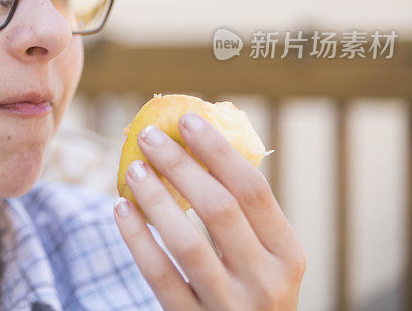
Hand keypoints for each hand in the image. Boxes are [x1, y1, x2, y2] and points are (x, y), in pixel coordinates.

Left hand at [113, 112, 305, 309]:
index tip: (187, 119)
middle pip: (219, 209)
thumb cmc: (249, 289)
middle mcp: (267, 283)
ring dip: (156, 199)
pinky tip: (122, 209)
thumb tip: (195, 143)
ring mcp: (230, 308)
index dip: (218, 150)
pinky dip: (137, 239)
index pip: (253, 191)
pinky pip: (160, 276)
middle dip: (181, 165)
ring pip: (187, 243)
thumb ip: (242, 214)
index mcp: (288, 255)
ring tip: (134, 168)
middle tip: (149, 136)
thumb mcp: (264, 257)